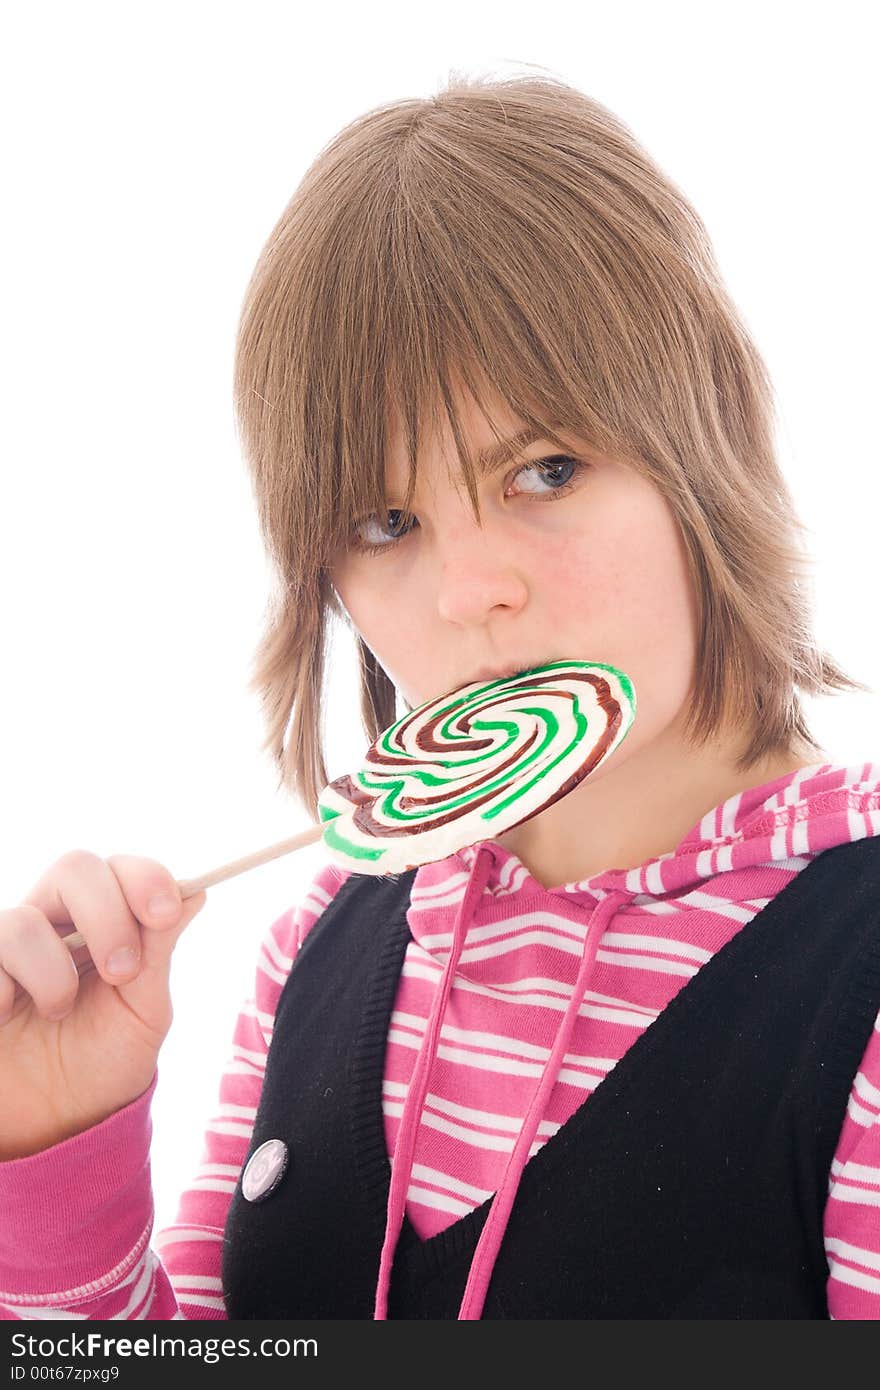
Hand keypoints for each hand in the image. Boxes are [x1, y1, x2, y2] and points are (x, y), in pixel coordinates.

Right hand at [0, 850, 205, 1159]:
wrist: (52, 1125)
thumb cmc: (100, 1064)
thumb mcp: (141, 1012)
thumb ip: (157, 953)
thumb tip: (194, 892)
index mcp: (100, 922)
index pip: (120, 868)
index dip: (144, 877)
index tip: (165, 913)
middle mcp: (51, 921)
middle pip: (75, 867)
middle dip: (108, 915)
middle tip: (123, 972)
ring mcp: (6, 946)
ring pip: (24, 920)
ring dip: (55, 974)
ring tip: (60, 1011)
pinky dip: (4, 993)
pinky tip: (9, 1017)